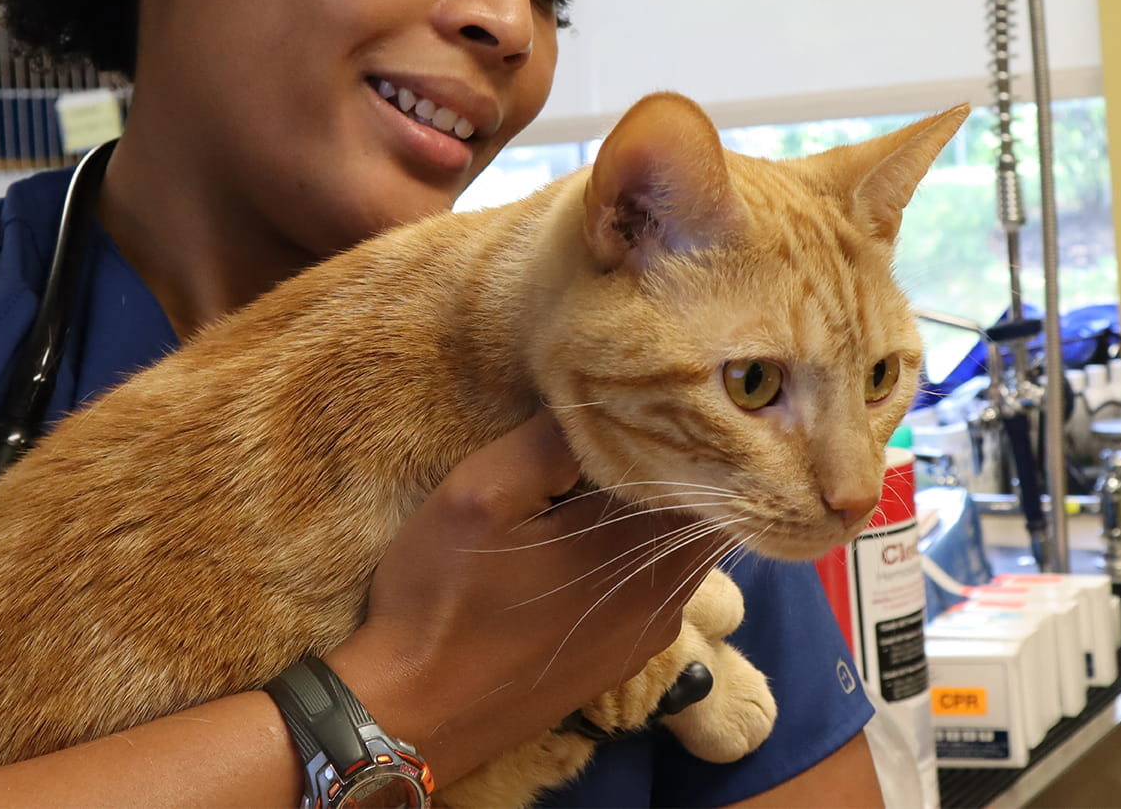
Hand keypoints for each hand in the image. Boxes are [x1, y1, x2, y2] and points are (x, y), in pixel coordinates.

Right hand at [328, 413, 722, 783]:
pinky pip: (653, 588)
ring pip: (678, 553)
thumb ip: (547, 444)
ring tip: (607, 471)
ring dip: (652, 513)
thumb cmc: (443, 602)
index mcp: (642, 553)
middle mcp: (667, 600)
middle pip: (699, 516)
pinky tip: (587, 536)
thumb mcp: (476, 496)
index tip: (659, 402)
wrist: (413, 719)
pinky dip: (635, 554)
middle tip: (633, 424)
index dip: (687, 435)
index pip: (707, 479)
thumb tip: (601, 403)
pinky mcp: (622, 660)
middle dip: (674, 471)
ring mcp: (648, 637)